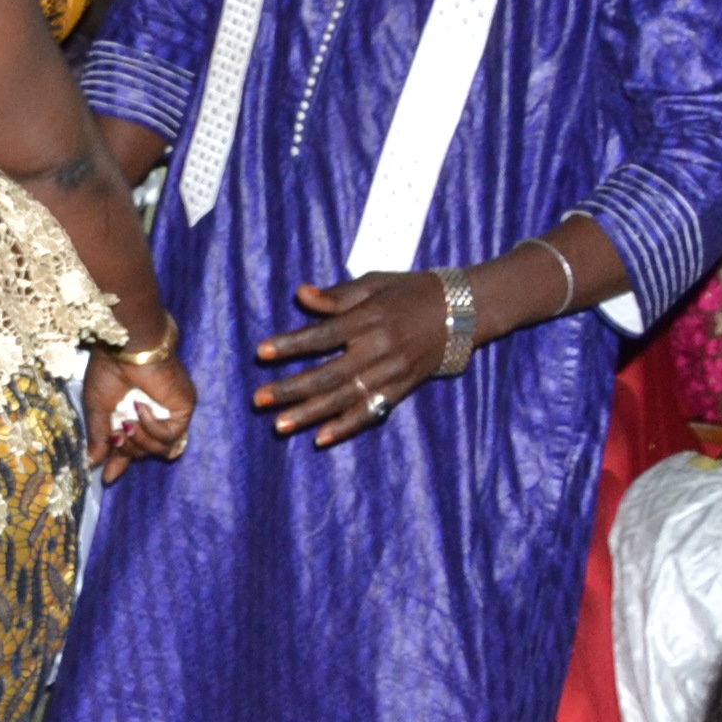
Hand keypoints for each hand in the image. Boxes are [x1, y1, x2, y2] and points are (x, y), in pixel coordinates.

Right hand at [81, 346, 189, 475]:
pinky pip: (171, 435)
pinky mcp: (182, 410)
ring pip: (160, 448)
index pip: (128, 446)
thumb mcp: (96, 408)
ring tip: (127, 425)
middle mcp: (150, 417)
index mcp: (128, 415)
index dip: (118, 463)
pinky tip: (141, 411)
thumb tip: (92, 462)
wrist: (127, 349)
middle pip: (143, 452)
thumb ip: (99, 436)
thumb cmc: (108, 371)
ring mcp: (168, 414)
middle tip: (116, 435)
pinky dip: (153, 429)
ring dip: (140, 442)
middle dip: (127, 450)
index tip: (106, 478)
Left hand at [250, 273, 451, 445]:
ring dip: (311, 414)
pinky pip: (372, 412)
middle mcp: (379, 350)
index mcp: (369, 320)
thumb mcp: (374, 283)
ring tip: (280, 425)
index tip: (262, 352)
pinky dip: (347, 426)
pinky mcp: (402, 389)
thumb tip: (301, 294)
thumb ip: (337, 295)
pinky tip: (321, 438)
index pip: (322, 336)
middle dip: (291, 389)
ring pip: (346, 398)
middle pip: (329, 374)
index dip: (291, 345)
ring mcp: (392, 373)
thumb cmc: (410, 291)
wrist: (463, 311)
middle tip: (258, 400)